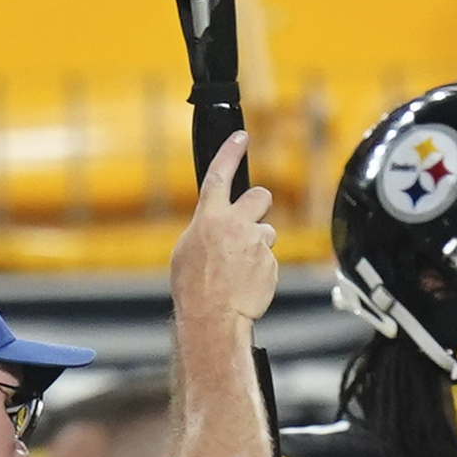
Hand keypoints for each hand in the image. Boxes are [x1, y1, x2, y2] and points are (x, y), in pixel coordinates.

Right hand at [172, 129, 281, 331]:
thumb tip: (214, 222)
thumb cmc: (194, 289)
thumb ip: (203, 229)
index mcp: (208, 219)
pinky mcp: (270, 262)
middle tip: (248, 224)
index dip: (230, 152)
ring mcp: (256, 243)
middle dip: (258, 206)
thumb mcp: (185, 252)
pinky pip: (269, 258)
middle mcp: (235, 225)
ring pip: (267, 232)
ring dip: (257, 245)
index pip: (220, 175)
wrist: (213, 318)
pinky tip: (246, 282)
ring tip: (240, 268)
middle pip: (260, 196)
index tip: (241, 137)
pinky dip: (260, 268)